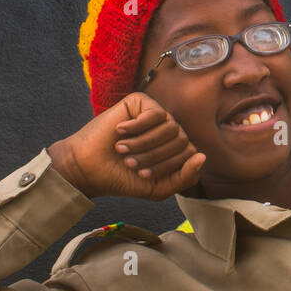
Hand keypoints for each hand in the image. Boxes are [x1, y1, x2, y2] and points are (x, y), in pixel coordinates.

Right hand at [48, 93, 205, 200]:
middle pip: (181, 140)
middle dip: (154, 156)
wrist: (89, 168)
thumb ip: (184, 178)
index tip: (141, 174)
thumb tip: (202, 156)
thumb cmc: (122, 178)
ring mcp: (157, 116)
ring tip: (122, 150)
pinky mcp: (141, 103)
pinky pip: (155, 113)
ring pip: (170, 127)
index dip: (166, 166)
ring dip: (144, 143)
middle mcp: (169, 131)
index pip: (189, 154)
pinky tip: (120, 131)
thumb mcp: (158, 188)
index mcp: (175, 150)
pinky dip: (137, 127)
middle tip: (129, 162)